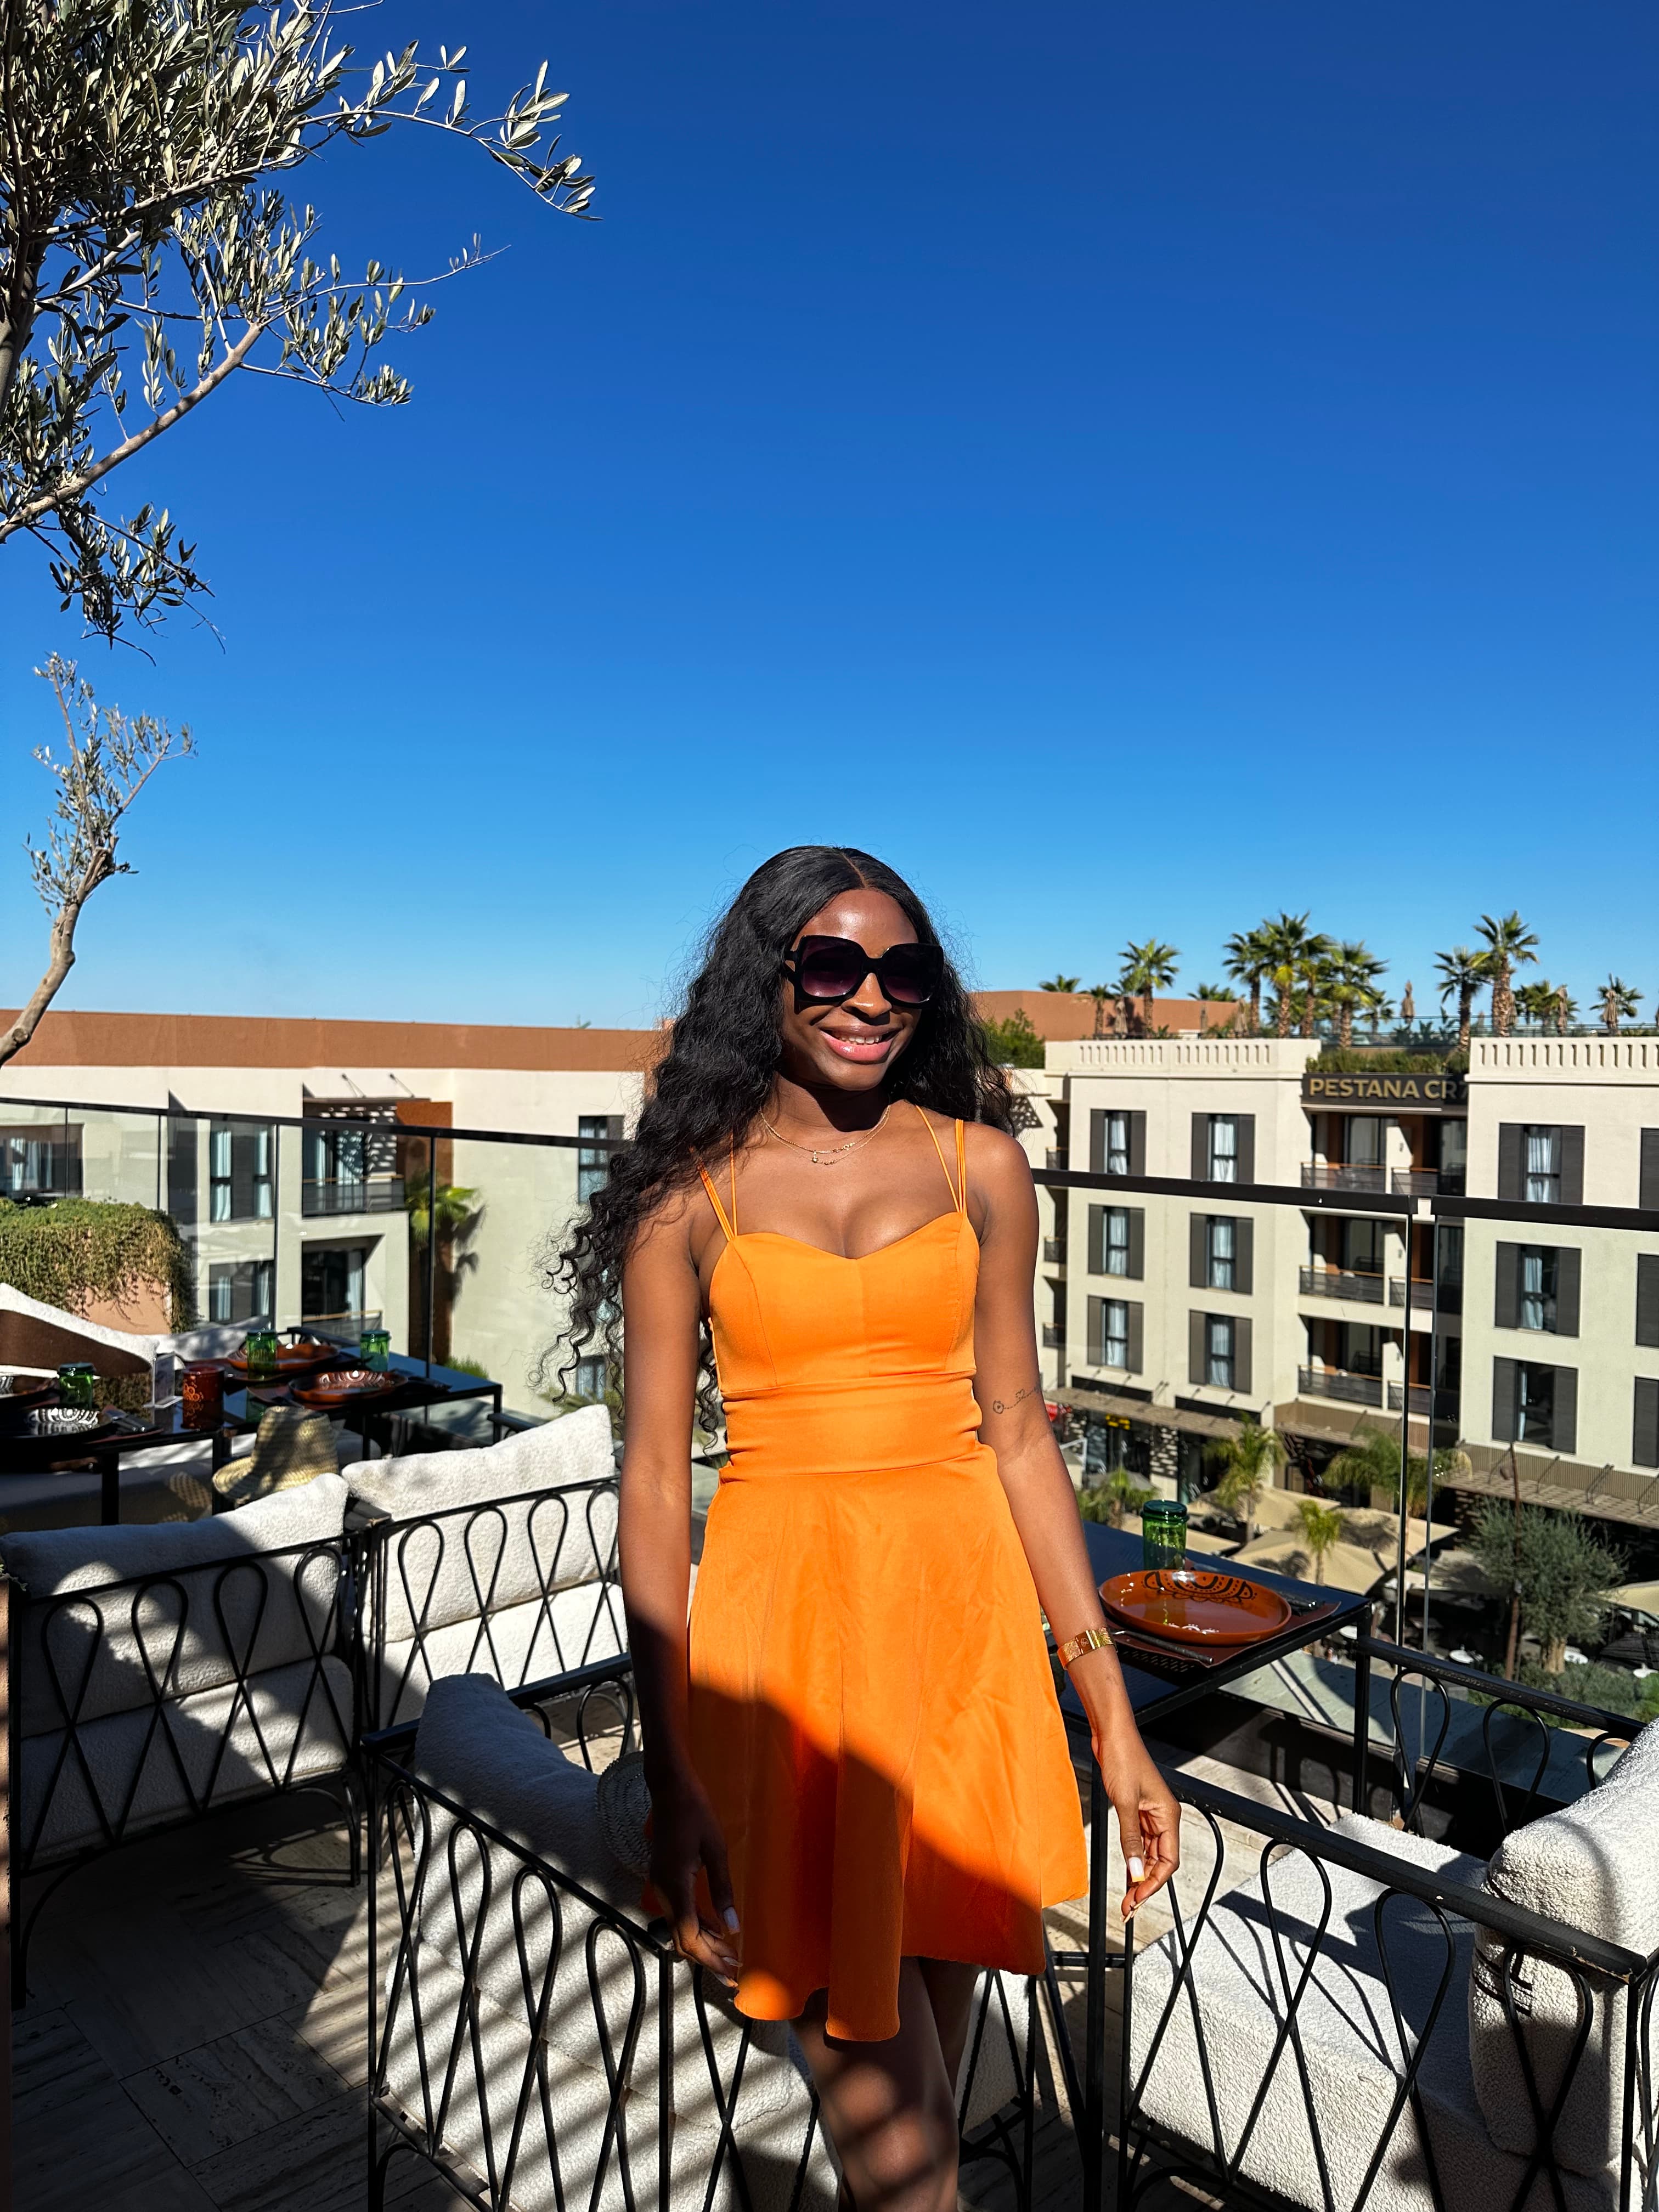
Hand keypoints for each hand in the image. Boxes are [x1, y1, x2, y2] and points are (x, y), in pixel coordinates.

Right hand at [645, 1766, 741, 1983]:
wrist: (669, 1788)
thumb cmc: (696, 1813)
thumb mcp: (716, 1849)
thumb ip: (722, 1888)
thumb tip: (732, 1926)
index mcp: (675, 1884)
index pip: (689, 1935)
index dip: (710, 1957)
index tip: (731, 1971)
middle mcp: (661, 1890)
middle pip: (682, 1938)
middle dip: (707, 1958)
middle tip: (732, 1974)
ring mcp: (659, 1886)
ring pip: (678, 1928)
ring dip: (702, 1944)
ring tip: (728, 1957)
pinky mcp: (662, 1879)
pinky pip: (678, 1912)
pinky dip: (695, 1925)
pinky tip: (714, 1931)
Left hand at [1094, 1726, 1180, 1919]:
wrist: (1112, 1735)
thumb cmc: (1124, 1759)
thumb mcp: (1125, 1803)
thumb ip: (1131, 1838)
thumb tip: (1136, 1870)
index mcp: (1169, 1815)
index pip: (1169, 1860)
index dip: (1154, 1883)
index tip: (1139, 1898)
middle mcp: (1163, 1817)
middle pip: (1160, 1860)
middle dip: (1145, 1883)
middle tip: (1130, 1905)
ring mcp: (1150, 1814)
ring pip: (1149, 1853)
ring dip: (1139, 1873)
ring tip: (1127, 1895)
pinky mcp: (1136, 1809)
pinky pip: (1139, 1841)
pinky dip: (1133, 1857)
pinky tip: (1127, 1871)